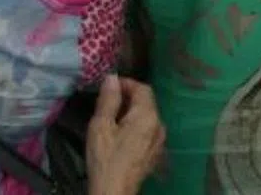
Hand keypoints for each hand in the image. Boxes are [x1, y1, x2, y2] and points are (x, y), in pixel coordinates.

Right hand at [87, 76, 164, 194]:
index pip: (142, 88)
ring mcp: (159, 140)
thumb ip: (109, 100)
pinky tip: (121, 135)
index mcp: (147, 115)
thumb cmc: (106, 159)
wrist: (114, 194)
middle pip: (146, 101)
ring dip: (132, 112)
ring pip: (147, 116)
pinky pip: (148, 130)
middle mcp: (159, 124)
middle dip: (128, 97)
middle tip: (107, 103)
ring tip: (112, 118)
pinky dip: (136, 126)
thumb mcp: (101, 126)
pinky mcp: (155, 153)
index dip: (126, 83)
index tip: (109, 87)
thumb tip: (112, 78)